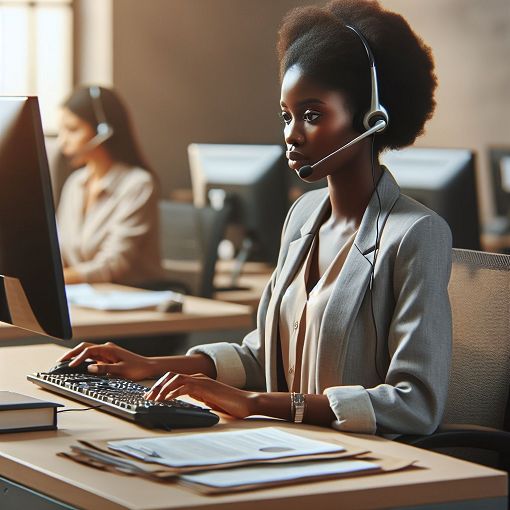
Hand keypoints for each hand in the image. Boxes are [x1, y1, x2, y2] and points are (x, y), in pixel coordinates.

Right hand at [58, 342, 152, 380]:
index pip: (88, 351)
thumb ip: (105, 369)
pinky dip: (83, 359)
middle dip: (72, 353)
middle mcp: (106, 349)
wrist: (148, 367)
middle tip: (60, 361)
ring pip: (88, 351)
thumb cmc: (137, 368)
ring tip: (65, 362)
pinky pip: (92, 357)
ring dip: (76, 355)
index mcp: (109, 349)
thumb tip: (89, 368)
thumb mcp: (121, 370)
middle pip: (85, 348)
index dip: (78, 358)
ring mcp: (107, 353)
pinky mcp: (107, 358)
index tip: (71, 366)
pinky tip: (78, 365)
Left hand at [144, 372, 258, 418]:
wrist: (246, 402)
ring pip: (175, 379)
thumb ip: (197, 398)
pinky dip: (173, 392)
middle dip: (157, 386)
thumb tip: (184, 401)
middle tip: (147, 397)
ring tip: (154, 399)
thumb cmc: (229, 404)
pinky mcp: (206, 387)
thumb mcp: (208, 401)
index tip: (151, 396)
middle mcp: (198, 378)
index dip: (160, 386)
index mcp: (197, 381)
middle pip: (171, 376)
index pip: (174, 379)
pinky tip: (167, 400)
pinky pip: (185, 386)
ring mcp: (202, 381)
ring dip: (162, 388)